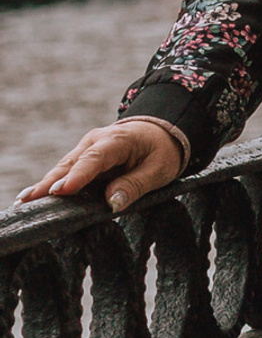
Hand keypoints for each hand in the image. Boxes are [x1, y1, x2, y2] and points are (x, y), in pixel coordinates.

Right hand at [18, 122, 185, 213]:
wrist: (160, 133)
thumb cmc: (162, 151)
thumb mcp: (160, 170)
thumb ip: (136, 185)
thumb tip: (112, 203)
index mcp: (118, 140)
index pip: (95, 159)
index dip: (78, 176)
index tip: (62, 191)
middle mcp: (96, 142)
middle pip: (71, 164)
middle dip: (50, 183)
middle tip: (29, 200)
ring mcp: (85, 149)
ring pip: (63, 169)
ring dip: (44, 185)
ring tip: (24, 202)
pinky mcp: (82, 158)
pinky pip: (65, 173)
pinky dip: (50, 185)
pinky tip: (31, 198)